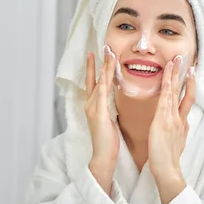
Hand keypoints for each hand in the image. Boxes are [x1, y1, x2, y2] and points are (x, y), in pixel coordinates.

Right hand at [84, 47, 119, 194]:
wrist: (103, 157)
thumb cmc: (108, 142)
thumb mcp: (109, 122)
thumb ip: (109, 110)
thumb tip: (113, 102)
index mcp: (94, 107)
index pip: (94, 83)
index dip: (95, 69)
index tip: (98, 56)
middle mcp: (91, 104)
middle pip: (93, 78)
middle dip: (96, 63)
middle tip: (102, 47)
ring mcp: (93, 107)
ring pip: (99, 81)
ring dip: (103, 66)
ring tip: (107, 52)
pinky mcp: (98, 112)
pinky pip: (102, 91)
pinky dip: (104, 79)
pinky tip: (107, 70)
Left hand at [148, 56, 195, 203]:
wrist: (167, 170)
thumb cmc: (168, 159)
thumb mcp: (177, 143)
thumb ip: (180, 132)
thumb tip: (183, 125)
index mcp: (181, 123)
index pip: (186, 100)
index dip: (189, 86)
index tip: (189, 73)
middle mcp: (179, 118)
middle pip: (184, 92)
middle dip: (184, 76)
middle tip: (186, 60)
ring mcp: (172, 118)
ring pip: (175, 92)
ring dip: (175, 75)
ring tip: (176, 61)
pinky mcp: (164, 120)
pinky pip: (165, 99)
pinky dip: (166, 86)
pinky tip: (166, 75)